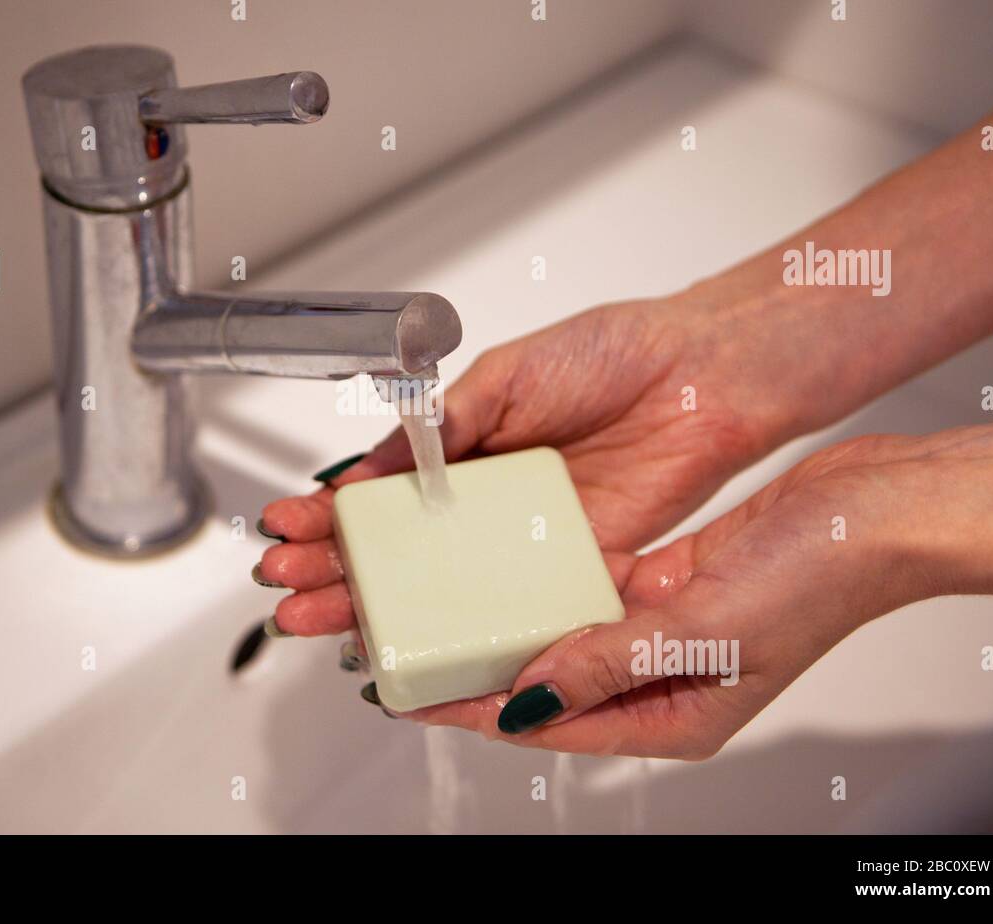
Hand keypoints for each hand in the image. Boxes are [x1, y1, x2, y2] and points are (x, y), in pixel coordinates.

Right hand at [258, 288, 832, 635]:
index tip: (284, 527)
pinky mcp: (573, 566)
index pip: (380, 488)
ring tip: (324, 622)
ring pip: (443, 585)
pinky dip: (465, 626)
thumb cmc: (617, 352)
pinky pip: (511, 604)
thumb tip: (373, 468)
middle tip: (286, 591)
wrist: (708, 373)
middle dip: (336, 568)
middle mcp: (488, 498)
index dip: (329, 510)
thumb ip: (443, 424)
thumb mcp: (510, 373)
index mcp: (465, 446)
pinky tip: (421, 640)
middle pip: (398, 548)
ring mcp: (526, 537)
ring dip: (382, 605)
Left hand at [404, 423, 992, 757]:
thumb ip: (607, 662)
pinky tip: (500, 570)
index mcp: (673, 718)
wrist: (870, 511)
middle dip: (478, 670)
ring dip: (505, 625)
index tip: (418, 696)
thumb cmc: (818, 581)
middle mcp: (659, 683)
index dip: (478, 710)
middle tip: (411, 653)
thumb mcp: (703, 634)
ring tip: (441, 609)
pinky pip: (586, 595)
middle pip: (545, 685)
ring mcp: (658, 635)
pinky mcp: (662, 587)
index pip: (550, 724)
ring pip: (558, 638)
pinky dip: (544, 586)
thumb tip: (530, 692)